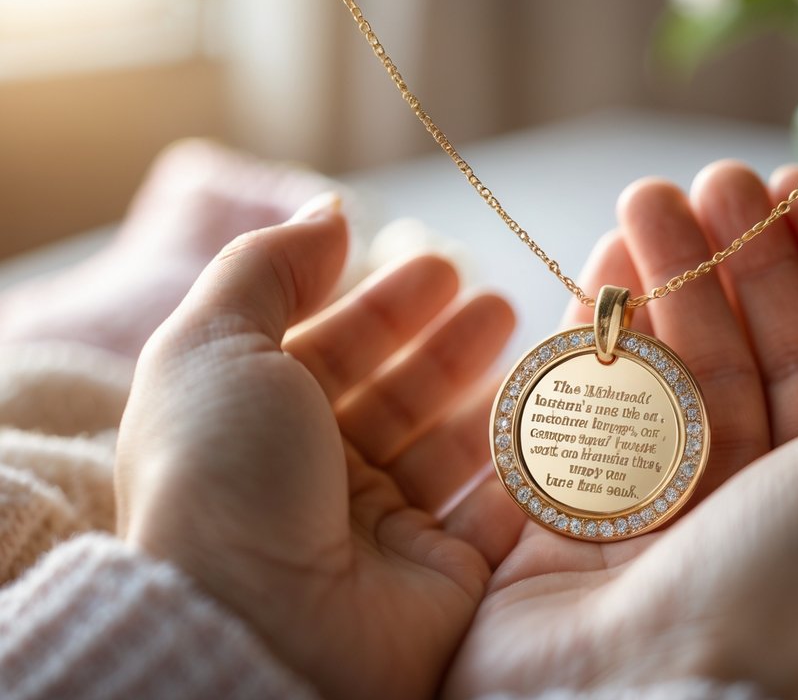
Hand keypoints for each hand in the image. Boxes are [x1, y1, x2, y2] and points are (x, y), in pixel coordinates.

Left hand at [115, 195, 516, 698]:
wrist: (257, 622)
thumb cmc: (222, 474)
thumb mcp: (212, 344)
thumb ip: (265, 266)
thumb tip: (330, 213)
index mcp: (256, 425)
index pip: (331, 349)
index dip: (384, 303)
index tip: (440, 263)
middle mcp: (317, 477)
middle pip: (395, 394)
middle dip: (445, 343)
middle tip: (496, 299)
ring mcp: (381, 531)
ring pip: (448, 448)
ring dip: (489, 395)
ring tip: (531, 348)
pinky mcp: (441, 578)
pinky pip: (492, 512)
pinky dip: (521, 466)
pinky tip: (548, 417)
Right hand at [445, 162, 797, 697]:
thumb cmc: (794, 595)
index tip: (797, 184)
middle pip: (778, 343)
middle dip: (747, 254)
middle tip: (712, 180)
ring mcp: (698, 497)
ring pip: (695, 357)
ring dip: (672, 274)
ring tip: (644, 199)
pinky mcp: (611, 498)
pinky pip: (618, 391)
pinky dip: (612, 326)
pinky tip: (606, 261)